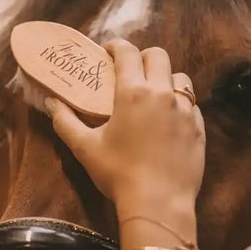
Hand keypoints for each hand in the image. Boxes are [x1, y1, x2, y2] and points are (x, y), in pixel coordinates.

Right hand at [45, 39, 205, 217]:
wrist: (158, 203)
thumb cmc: (118, 174)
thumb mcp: (85, 149)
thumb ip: (66, 122)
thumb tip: (51, 102)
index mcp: (132, 93)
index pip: (127, 53)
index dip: (116, 46)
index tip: (109, 51)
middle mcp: (162, 93)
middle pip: (158, 56)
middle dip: (142, 57)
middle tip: (130, 71)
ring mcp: (186, 109)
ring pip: (179, 78)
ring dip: (165, 78)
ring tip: (153, 95)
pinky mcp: (199, 127)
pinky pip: (191, 104)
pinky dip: (179, 104)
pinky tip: (168, 121)